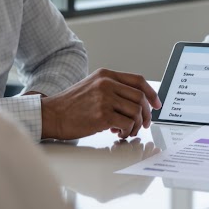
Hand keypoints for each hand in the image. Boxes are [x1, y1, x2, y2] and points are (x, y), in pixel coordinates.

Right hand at [40, 68, 161, 139]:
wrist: (52, 114)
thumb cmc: (70, 105)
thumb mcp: (91, 87)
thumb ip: (111, 89)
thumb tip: (134, 103)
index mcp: (106, 75)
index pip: (138, 80)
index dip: (151, 93)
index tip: (156, 104)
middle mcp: (107, 84)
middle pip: (140, 98)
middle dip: (147, 114)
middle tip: (144, 124)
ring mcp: (105, 98)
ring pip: (136, 112)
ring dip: (136, 125)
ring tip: (127, 131)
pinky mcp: (102, 115)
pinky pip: (127, 124)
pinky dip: (127, 131)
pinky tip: (118, 133)